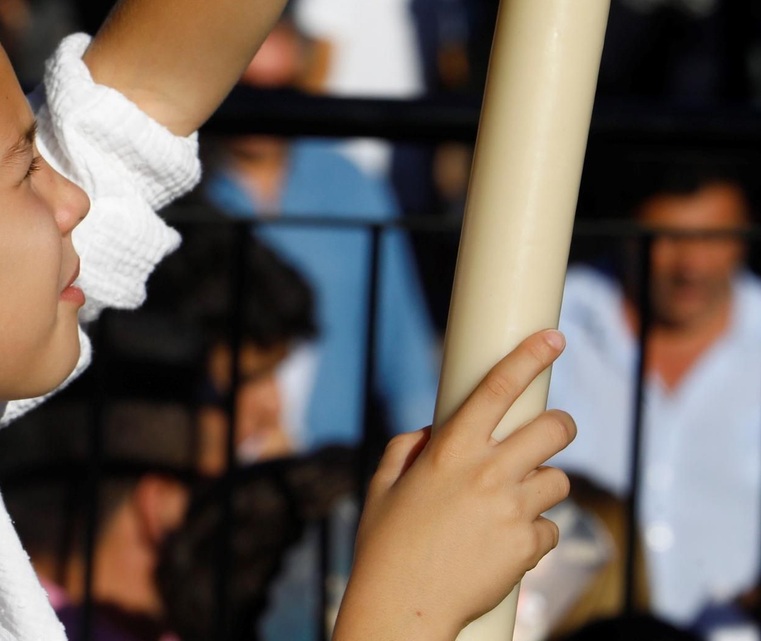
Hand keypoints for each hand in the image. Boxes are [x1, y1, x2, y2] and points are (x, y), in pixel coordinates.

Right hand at [334, 330, 576, 640]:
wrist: (403, 605)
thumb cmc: (385, 544)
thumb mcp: (384, 486)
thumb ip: (406, 449)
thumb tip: (431, 433)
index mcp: (448, 450)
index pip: (496, 388)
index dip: (529, 357)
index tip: (552, 338)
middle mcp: (485, 472)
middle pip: (554, 429)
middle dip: (559, 427)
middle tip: (551, 433)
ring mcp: (511, 509)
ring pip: (559, 481)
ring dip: (543, 487)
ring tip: (512, 505)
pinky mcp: (527, 546)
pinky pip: (550, 529)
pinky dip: (534, 535)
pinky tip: (505, 546)